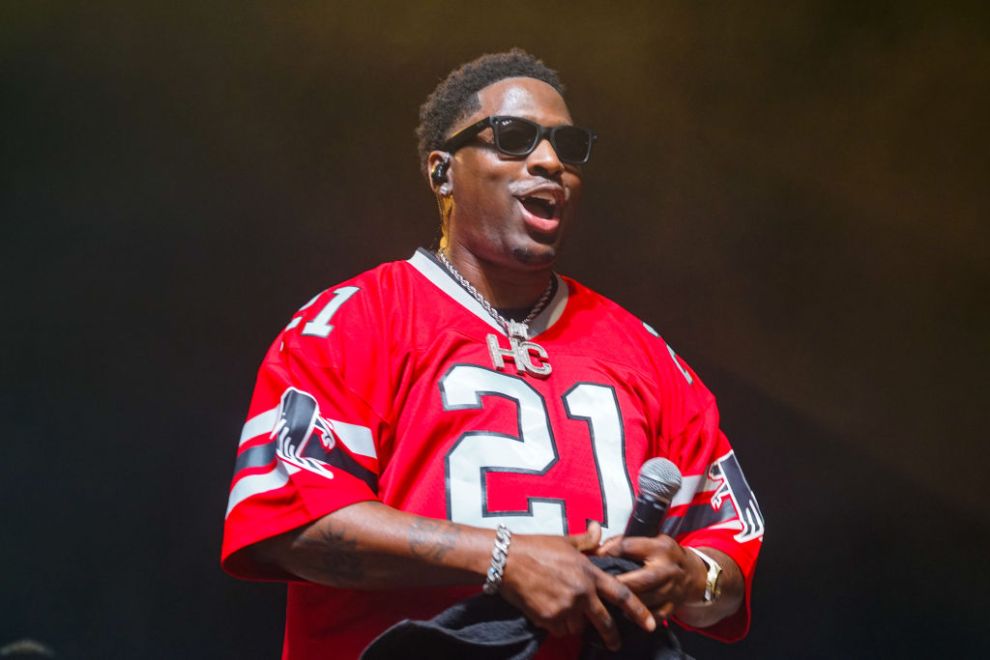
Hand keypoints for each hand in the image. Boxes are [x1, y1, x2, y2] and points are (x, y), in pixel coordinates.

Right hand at [499, 522, 655, 651]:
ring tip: (560, 607)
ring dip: (573, 622)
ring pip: (577, 626)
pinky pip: (558, 629)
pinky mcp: (549, 618)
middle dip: (612, 635)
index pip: (621, 594)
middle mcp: (582, 593)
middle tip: (615, 644)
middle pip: (604, 621)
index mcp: (589, 573)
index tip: (651, 624)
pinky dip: (556, 624)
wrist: (506, 560)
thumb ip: (586, 541)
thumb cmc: (535, 548)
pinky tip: (547, 610)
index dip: (638, 611)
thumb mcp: (565, 541)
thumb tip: (598, 528)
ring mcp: (566, 608)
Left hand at [595, 534, 704, 619]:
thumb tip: (598, 549)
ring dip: (626, 601)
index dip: (610, 551)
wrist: (692, 573)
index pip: (630, 547)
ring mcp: (671, 590)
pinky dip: (639, 616)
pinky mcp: (672, 607)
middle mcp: (667, 569)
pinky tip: (625, 613)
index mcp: (660, 548)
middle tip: (601, 583)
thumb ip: (625, 542)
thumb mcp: (651, 539)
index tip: (597, 556)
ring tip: (608, 600)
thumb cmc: (664, 554)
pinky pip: (653, 615)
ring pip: (645, 600)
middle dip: (619, 582)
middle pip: (640, 579)